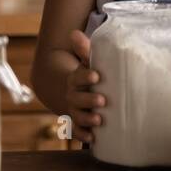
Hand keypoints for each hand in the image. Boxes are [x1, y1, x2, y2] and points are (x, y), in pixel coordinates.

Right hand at [65, 28, 105, 143]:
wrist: (69, 90)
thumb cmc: (85, 73)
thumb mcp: (84, 61)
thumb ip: (84, 50)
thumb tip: (74, 33)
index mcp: (74, 80)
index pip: (77, 78)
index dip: (85, 76)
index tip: (96, 75)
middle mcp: (72, 96)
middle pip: (77, 99)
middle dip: (88, 100)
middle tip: (102, 100)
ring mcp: (74, 110)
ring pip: (77, 116)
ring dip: (87, 119)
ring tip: (99, 120)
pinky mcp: (78, 122)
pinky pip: (77, 130)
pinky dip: (83, 134)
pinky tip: (93, 138)